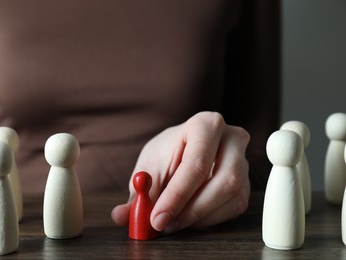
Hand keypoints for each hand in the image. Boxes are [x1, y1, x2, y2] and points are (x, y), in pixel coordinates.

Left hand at [111, 111, 250, 233]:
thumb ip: (138, 193)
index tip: (156, 218)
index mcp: (205, 125)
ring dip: (199, 217)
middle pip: (224, 181)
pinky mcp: (246, 182)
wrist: (184, 149)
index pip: (196, 163)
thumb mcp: (148, 168)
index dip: (176, 195)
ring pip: (232, 197)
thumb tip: (121, 216)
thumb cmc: (167, 154)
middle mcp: (232, 139)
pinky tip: (189, 217)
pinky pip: (235, 207)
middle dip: (191, 210)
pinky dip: (209, 220)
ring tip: (172, 222)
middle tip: (164, 226)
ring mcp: (243, 161)